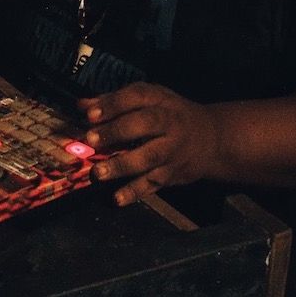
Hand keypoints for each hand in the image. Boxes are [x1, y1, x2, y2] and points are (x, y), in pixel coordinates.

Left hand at [78, 82, 219, 205]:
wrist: (212, 139)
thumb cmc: (170, 113)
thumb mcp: (149, 98)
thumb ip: (115, 101)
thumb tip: (82, 105)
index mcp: (160, 101)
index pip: (136, 97)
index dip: (113, 104)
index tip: (90, 114)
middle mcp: (169, 125)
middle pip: (144, 126)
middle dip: (116, 132)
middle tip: (90, 140)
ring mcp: (172, 152)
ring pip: (148, 158)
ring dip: (121, 166)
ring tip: (97, 173)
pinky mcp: (172, 175)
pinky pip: (153, 184)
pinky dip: (135, 192)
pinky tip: (117, 199)